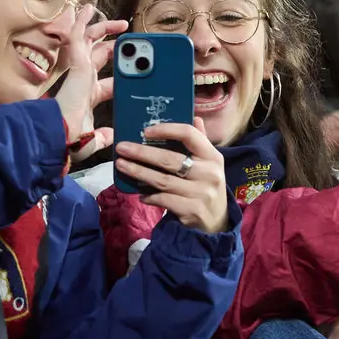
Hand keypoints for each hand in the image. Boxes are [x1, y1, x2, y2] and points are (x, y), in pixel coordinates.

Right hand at [53, 6, 128, 161]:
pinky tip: (87, 9)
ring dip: (104, 29)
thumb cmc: (71, 139)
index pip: (108, 82)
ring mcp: (79, 70)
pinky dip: (81, 22)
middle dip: (114, 46)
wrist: (62, 133)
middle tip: (128, 36)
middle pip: (100, 56)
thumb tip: (111, 137)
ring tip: (121, 22)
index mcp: (88, 97)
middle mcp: (83, 80)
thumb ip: (102, 137)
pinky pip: (77, 36)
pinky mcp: (76, 63)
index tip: (135, 72)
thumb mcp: (92, 140)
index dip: (122, 76)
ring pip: (90, 42)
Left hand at [114, 118, 228, 232]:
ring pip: (162, 181)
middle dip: (141, 153)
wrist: (217, 220)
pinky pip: (164, 200)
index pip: (189, 135)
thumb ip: (200, 142)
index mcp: (212, 156)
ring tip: (121, 166)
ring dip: (139, 173)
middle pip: (169, 159)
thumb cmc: (207, 185)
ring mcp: (201, 193)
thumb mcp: (209, 163)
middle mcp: (209, 173)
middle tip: (121, 148)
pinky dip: (149, 196)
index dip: (166, 130)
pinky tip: (140, 194)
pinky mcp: (192, 210)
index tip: (146, 131)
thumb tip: (194, 117)